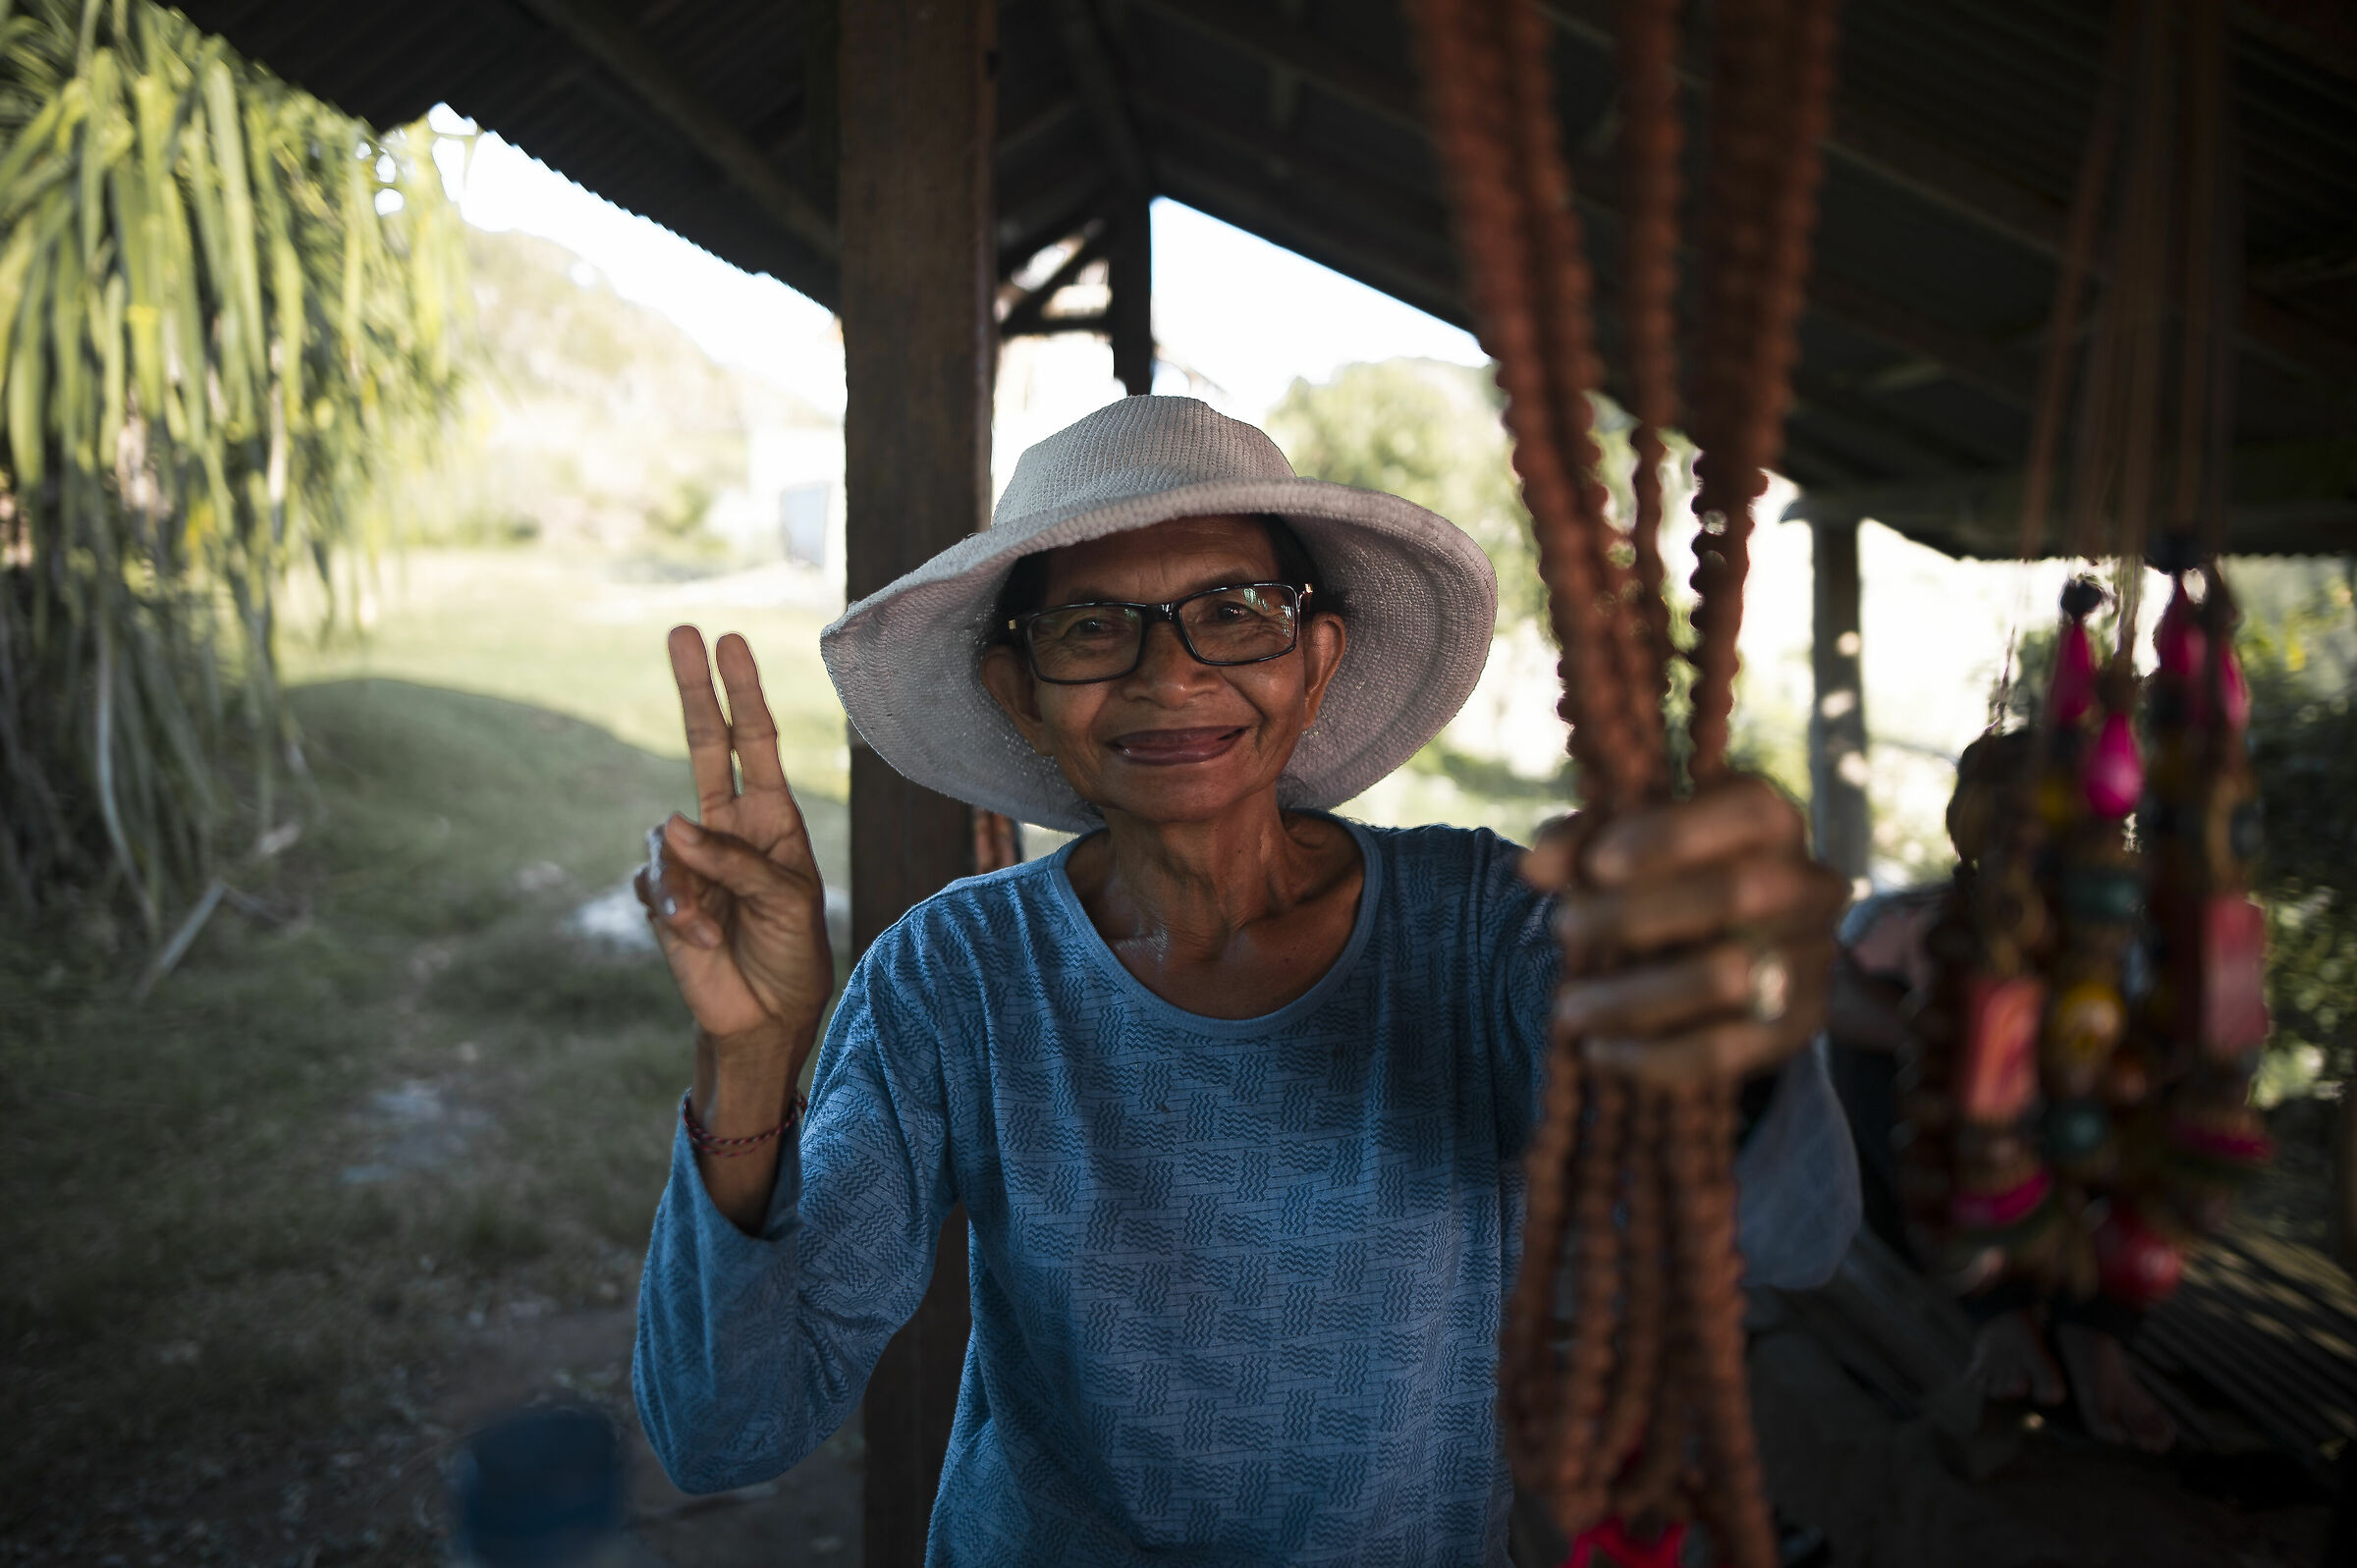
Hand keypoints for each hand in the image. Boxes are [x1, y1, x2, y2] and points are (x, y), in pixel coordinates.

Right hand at [634, 628, 833, 1051]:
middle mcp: (728, 825)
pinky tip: (701, 942)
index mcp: (771, 817)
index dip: (743, 692)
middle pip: (706, 744)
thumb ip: (735, 861)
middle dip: (695, 690)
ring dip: (688, 887)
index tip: (729, 641)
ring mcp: (691, 857)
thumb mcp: (786, 900)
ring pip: (668, 838)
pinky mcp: (663, 895)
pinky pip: (654, 885)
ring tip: (714, 931)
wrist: (767, 1015)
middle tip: (682, 631)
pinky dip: (676, 916)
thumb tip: (671, 826)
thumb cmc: (794, 951)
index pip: (756, 742)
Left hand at [1522, 777, 1845, 1086]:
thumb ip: (1579, 842)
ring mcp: (1812, 956)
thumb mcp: (1623, 841)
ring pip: (1730, 978)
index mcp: (1773, 819)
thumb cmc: (1664, 874)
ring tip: (1570, 1008)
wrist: (1729, 944)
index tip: (1597, 865)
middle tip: (1564, 928)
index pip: (1748, 811)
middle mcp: (1809, 883)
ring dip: (1635, 997)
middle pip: (1739, 893)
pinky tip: (1601, 1051)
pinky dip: (1655, 1056)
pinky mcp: (1797, 1024)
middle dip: (1637, 914)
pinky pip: (1729, 1050)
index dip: (1672, 835)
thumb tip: (1537, 866)